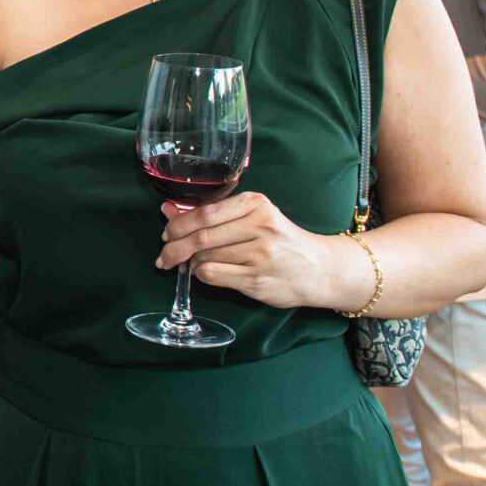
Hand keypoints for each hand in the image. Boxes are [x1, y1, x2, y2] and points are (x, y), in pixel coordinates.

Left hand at [156, 193, 359, 310]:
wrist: (321, 269)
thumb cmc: (282, 241)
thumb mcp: (254, 218)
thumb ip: (214, 214)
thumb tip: (168, 210)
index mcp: (256, 205)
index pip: (204, 213)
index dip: (178, 224)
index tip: (166, 232)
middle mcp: (259, 227)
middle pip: (200, 236)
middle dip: (174, 247)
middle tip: (164, 255)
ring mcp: (259, 255)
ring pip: (204, 256)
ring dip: (189, 262)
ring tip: (186, 264)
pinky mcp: (256, 279)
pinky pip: (212, 275)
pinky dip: (201, 274)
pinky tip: (205, 273)